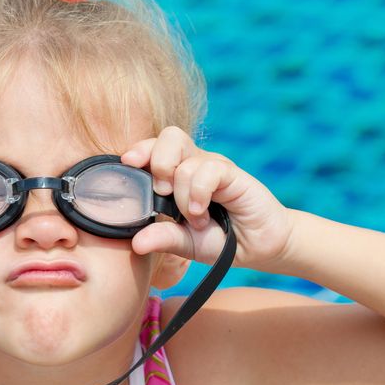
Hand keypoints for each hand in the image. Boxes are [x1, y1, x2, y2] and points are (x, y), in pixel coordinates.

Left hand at [122, 126, 294, 269]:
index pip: (152, 148)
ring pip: (185, 160)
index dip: (138, 151)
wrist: (257, 247)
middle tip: (162, 194)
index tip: (127, 166)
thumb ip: (163, 238)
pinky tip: (202, 214)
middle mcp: (194, 165)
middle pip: (168, 137)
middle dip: (157, 163)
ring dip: (182, 194)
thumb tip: (135, 243)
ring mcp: (213, 167)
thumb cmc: (220, 239)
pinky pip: (208, 171)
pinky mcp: (232, 174)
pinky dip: (199, 194)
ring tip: (194, 218)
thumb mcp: (185, 243)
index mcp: (176, 175)